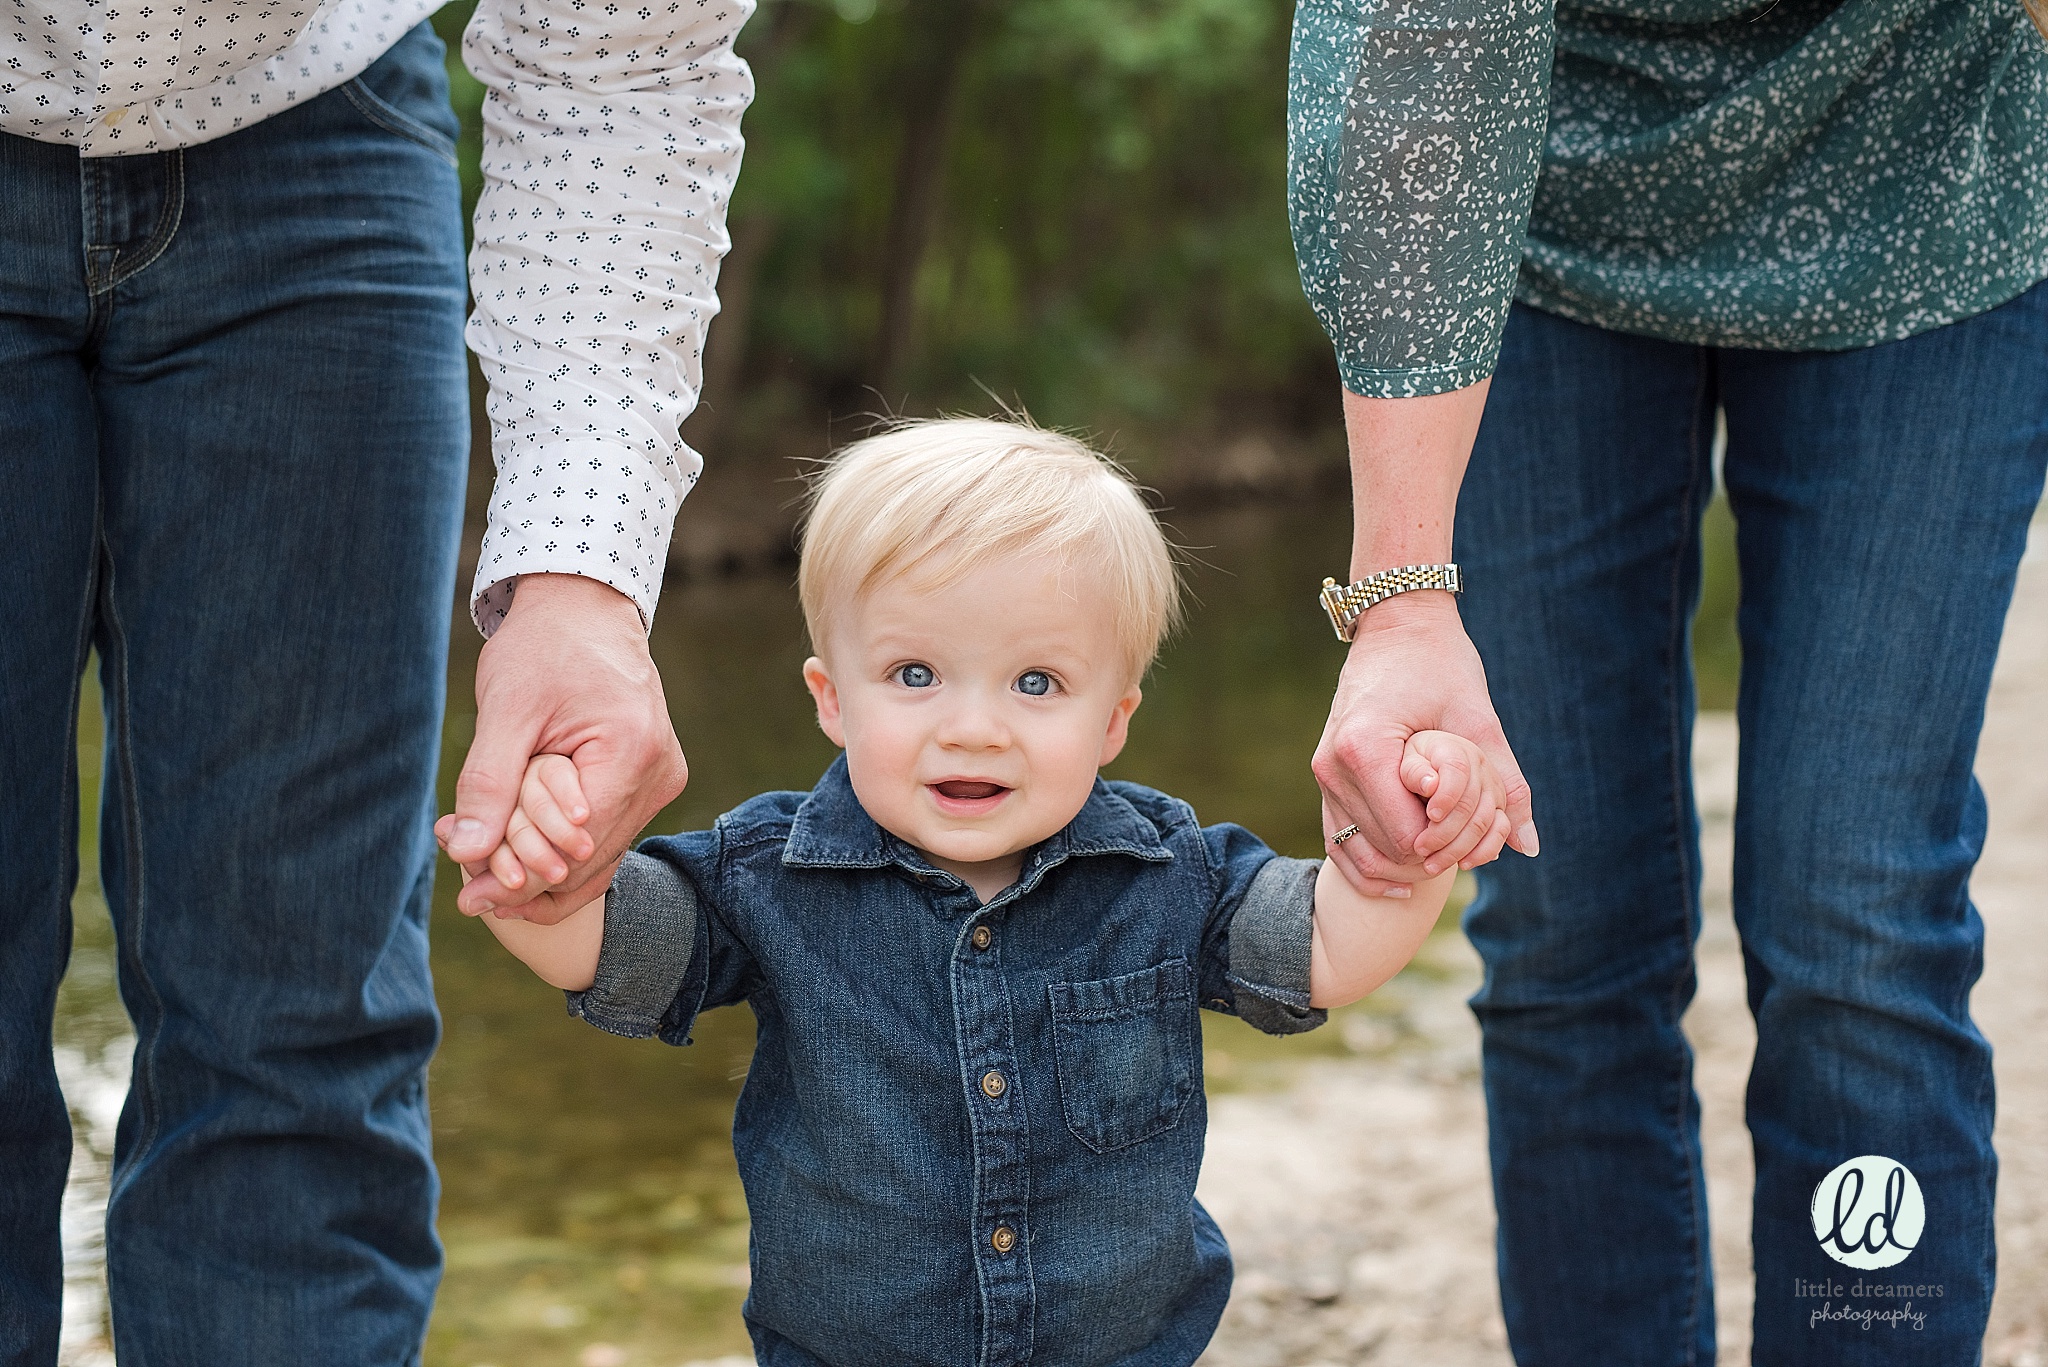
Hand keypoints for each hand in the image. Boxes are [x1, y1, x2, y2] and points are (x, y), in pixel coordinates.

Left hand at [444, 574, 686, 922]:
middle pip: (589, 860)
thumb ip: (488, 784)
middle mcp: (660, 775)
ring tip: (482, 880)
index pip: (576, 846)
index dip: (520, 876)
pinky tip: (516, 856)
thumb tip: (466, 853)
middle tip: (466, 893)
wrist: (584, 607)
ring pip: (599, 856)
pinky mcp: (649, 780)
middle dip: (525, 879)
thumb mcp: (506, 711)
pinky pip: (605, 835)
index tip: (467, 895)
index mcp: (633, 754)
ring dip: (541, 868)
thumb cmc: (543, 646)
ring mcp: (660, 780)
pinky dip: (560, 847)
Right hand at [1311, 592, 1536, 895]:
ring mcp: (1323, 774)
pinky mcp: (1324, 778)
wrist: (1395, 624)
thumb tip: (1529, 846)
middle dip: (1430, 856)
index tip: (1474, 826)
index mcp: (1365, 749)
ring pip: (1358, 854)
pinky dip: (1369, 865)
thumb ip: (1505, 782)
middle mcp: (1332, 767)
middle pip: (1385, 849)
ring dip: (1402, 864)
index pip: (1407, 835)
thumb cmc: (1440, 661)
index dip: (1447, 844)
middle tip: (1466, 842)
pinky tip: (1404, 881)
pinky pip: (1338, 842)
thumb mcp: (1478, 718)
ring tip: (1442, 857)